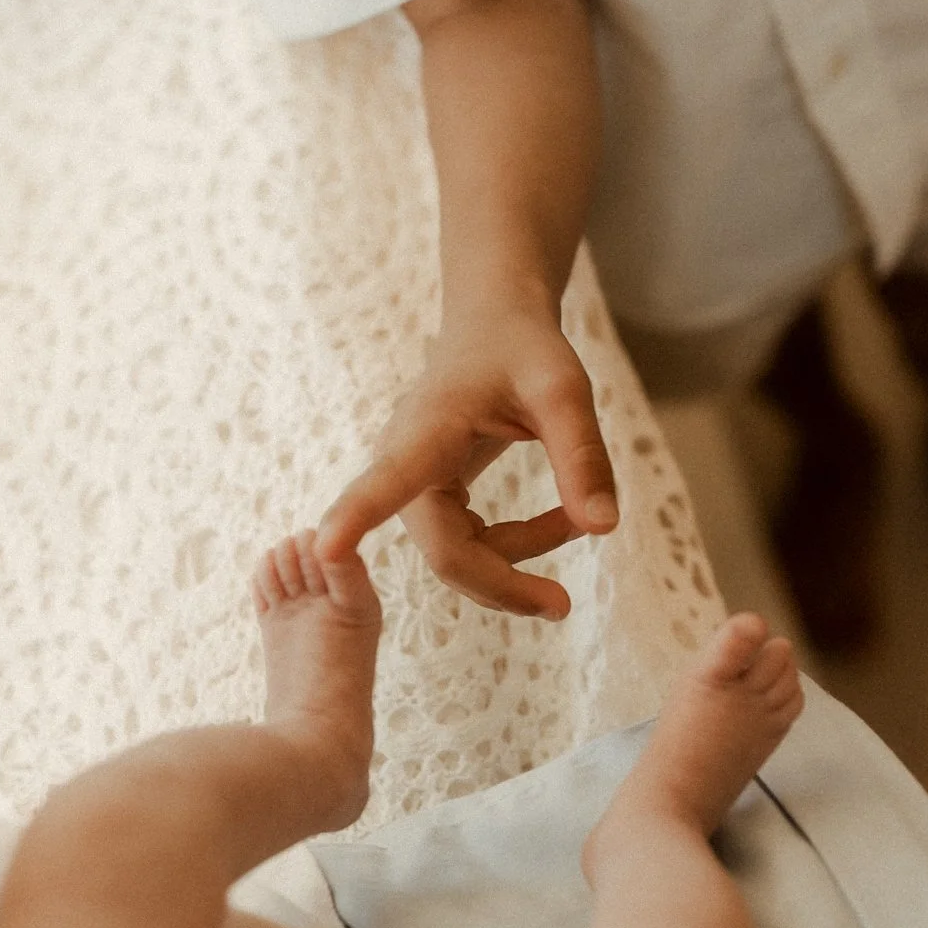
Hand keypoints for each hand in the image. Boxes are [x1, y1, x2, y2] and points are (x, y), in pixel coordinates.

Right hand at [318, 306, 618, 618]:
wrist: (495, 323)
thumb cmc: (523, 347)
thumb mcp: (564, 391)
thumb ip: (582, 457)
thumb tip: (605, 528)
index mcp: (425, 429)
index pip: (386, 483)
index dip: (354, 519)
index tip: (323, 551)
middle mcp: (405, 462)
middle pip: (445, 551)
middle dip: (503, 582)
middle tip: (563, 604)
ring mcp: (413, 484)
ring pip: (458, 555)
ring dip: (517, 559)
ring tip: (579, 520)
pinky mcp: (431, 494)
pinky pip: (467, 543)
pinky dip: (516, 545)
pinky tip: (562, 518)